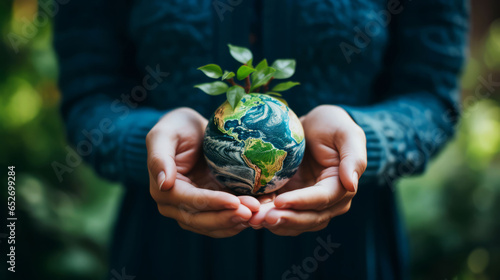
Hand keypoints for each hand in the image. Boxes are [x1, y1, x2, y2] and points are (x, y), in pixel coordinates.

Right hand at [147, 108, 259, 237]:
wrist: (193, 130)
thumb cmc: (177, 127)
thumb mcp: (164, 135)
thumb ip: (159, 157)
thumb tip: (163, 184)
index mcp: (164, 190)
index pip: (190, 202)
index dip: (212, 203)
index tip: (234, 202)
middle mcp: (176, 206)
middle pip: (202, 220)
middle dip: (228, 218)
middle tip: (252, 212)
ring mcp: (195, 210)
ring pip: (215, 225)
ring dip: (237, 222)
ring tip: (259, 213)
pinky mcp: (212, 207)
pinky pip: (226, 219)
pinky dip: (242, 219)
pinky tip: (261, 212)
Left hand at [249, 105, 366, 235]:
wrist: (313, 125)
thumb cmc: (332, 125)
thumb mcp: (347, 134)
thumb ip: (353, 158)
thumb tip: (352, 185)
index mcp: (341, 187)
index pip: (321, 200)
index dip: (300, 202)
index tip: (280, 201)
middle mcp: (327, 202)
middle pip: (308, 218)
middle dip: (285, 220)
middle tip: (261, 218)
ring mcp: (307, 204)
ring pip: (293, 222)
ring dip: (273, 223)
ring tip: (252, 219)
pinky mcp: (290, 200)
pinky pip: (279, 214)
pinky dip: (265, 215)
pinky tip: (248, 213)